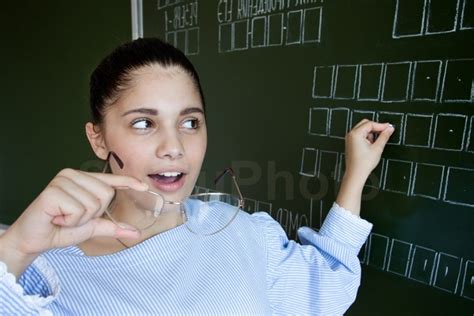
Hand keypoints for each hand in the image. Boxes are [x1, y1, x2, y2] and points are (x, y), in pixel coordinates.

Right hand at [0, 169, 147, 276]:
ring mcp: (62, 181)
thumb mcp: (91, 227)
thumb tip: (135, 232)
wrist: (35, 240)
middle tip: (72, 217)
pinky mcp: (53, 191)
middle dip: (92, 214)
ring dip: (80, 219)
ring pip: (93, 204)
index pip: (109, 180)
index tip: (143, 186)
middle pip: (105, 195)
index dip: (128, 182)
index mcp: (82, 179)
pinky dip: (71, 221)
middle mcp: (72, 175)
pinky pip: (79, 210)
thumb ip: (112, 226)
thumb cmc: (61, 229)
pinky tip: (57, 218)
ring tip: (64, 217)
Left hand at [344, 119, 394, 183]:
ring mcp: (349, 139)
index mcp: (356, 134)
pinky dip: (366, 138)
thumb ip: (384, 136)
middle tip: (385, 133)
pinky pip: (359, 136)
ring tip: (374, 145)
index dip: (381, 125)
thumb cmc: (364, 163)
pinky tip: (370, 147)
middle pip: (365, 124)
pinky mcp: (350, 144)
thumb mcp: (377, 148)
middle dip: (375, 128)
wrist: (356, 174)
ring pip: (362, 130)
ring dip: (371, 133)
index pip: (370, 124)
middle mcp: (351, 135)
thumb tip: (390, 129)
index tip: (389, 128)